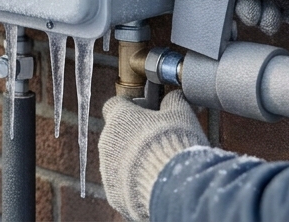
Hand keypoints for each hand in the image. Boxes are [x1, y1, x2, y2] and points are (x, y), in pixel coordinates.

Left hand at [100, 91, 208, 220]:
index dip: (130, 107)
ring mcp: (107, 169)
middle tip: (157, 142)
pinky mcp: (113, 192)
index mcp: (119, 118)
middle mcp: (107, 142)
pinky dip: (134, 182)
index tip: (144, 112)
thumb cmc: (176, 146)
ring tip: (158, 165)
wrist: (174, 188)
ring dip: (132, 160)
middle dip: (133, 136)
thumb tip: (174, 96)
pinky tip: (153, 182)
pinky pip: (121, 183)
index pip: (114, 105)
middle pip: (116, 134)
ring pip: (117, 159)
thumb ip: (173, 101)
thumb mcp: (181, 115)